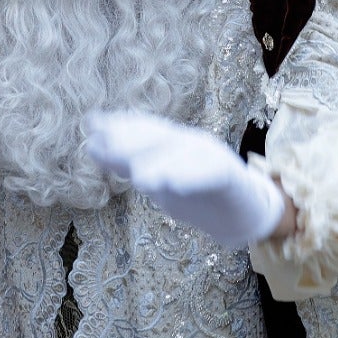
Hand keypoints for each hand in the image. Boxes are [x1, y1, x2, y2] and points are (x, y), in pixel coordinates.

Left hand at [84, 110, 285, 248]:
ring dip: (162, 164)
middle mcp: (191, 145)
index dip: (119, 126)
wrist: (247, 213)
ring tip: (141, 177)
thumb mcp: (160, 175)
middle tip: (105, 145)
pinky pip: (212, 175)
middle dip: (133, 141)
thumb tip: (90, 145)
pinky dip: (193, 178)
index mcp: (173, 144)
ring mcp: (213, 159)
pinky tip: (174, 184)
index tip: (91, 125)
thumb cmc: (199, 192)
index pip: (144, 131)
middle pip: (162, 139)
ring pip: (185, 156)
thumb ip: (129, 161)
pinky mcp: (233, 180)